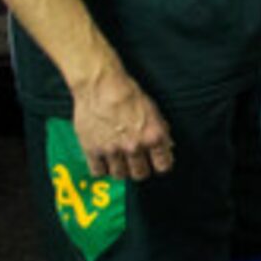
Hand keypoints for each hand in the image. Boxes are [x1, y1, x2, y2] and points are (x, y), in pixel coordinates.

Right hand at [73, 65, 173, 180]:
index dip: (160, 165)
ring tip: (118, 160)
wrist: (100, 85)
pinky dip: (101, 168)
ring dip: (120, 169)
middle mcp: (134, 146)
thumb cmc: (128, 94)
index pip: (164, 166)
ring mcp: (112, 150)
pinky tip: (103, 160)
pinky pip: (98, 172)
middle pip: (141, 174)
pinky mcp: (92, 149)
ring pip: (120, 175)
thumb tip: (168, 147)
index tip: (156, 162)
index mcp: (153, 137)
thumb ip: (161, 131)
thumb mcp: (154, 111)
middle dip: (140, 169)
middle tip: (135, 162)